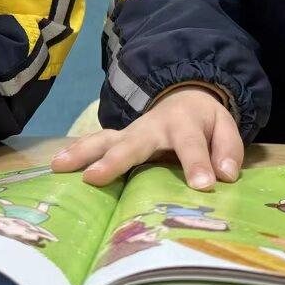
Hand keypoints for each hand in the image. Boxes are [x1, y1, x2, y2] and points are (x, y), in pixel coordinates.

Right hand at [50, 87, 241, 189]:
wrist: (183, 98)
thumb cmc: (204, 122)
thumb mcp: (225, 127)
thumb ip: (228, 149)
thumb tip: (225, 175)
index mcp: (184, 123)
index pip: (191, 144)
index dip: (197, 164)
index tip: (203, 186)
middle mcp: (152, 126)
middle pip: (133, 142)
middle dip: (115, 160)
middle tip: (95, 178)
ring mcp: (131, 132)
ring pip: (104, 140)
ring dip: (82, 153)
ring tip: (60, 166)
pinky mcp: (118, 140)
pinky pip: (96, 145)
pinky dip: (76, 153)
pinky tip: (55, 166)